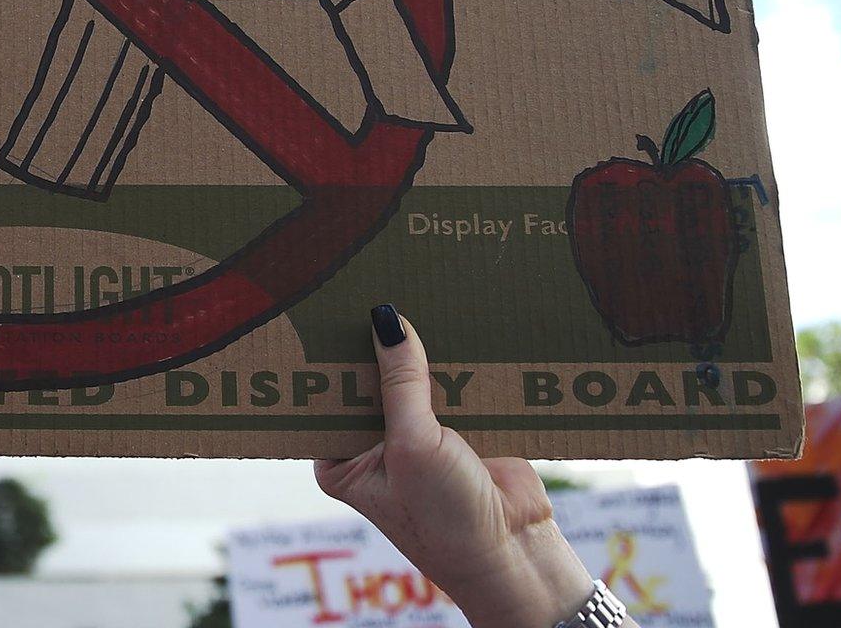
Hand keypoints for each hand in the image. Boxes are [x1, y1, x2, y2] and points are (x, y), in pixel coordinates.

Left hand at [315, 306, 606, 627]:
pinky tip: (458, 322)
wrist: (515, 552)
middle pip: (370, 381)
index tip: (325, 309)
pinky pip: (455, 384)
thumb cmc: (447, 520)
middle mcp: (374, 445)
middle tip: (370, 288)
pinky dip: (460, 362)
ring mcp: (418, 435)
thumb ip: (401, 383)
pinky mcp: (462, 427)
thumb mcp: (413, 446)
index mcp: (341, 459)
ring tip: (416, 293)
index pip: (327, 397)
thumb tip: (387, 320)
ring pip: (414, 378)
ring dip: (421, 350)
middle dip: (377, 346)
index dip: (329, 358)